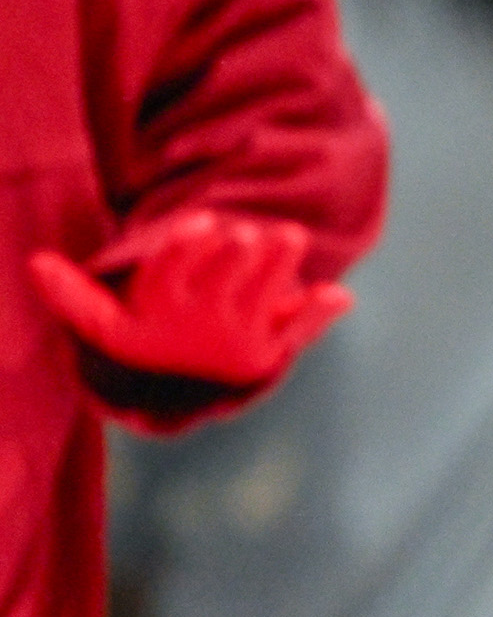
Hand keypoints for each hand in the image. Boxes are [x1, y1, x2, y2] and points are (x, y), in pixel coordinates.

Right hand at [28, 208, 351, 392]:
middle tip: (247, 231)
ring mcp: (236, 344)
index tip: (202, 221)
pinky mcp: (269, 355)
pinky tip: (336, 295)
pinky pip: (296, 334)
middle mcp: (198, 334)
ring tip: (290, 236)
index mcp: (155, 321)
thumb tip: (33, 263)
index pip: (168, 280)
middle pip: (220, 286)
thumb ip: (76, 297)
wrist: (177, 395)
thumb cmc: (144, 337)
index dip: (185, 249)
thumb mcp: (106, 325)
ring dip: (277, 269)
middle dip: (236, 255)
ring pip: (261, 300)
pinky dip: (316, 315)